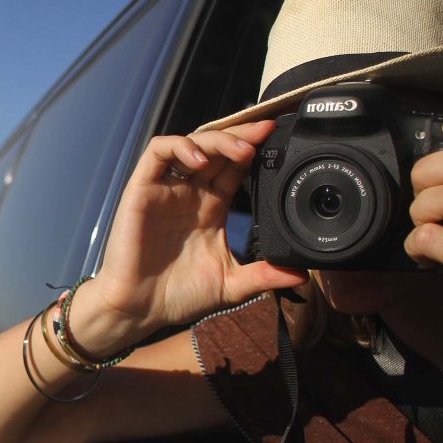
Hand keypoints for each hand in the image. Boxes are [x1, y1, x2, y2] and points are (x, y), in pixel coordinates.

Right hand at [76, 119, 307, 351]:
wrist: (140, 309)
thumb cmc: (179, 296)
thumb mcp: (232, 285)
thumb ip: (264, 275)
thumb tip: (302, 274)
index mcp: (211, 208)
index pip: (236, 166)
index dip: (256, 150)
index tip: (281, 143)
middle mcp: (190, 193)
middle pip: (218, 147)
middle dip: (243, 135)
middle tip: (267, 132)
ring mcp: (166, 189)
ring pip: (192, 143)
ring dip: (218, 139)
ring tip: (242, 150)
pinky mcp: (143, 189)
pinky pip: (157, 152)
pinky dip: (180, 147)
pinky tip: (201, 161)